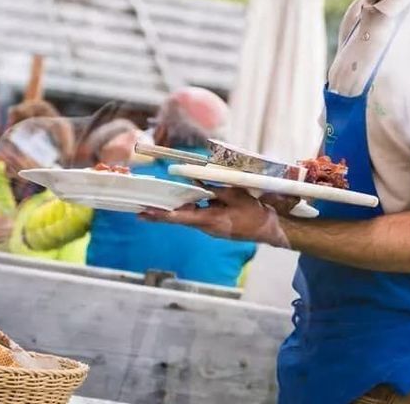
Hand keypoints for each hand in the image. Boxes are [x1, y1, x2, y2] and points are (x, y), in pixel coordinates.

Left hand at [140, 186, 290, 247]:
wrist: (268, 229)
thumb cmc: (253, 212)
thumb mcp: (234, 195)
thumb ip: (213, 189)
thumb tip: (195, 180)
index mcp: (211, 220)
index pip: (181, 217)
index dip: (162, 215)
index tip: (146, 213)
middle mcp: (207, 228)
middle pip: (180, 218)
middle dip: (162, 213)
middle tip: (141, 210)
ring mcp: (210, 229)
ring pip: (189, 217)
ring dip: (176, 209)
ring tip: (156, 205)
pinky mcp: (215, 226)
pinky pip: (198, 216)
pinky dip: (191, 207)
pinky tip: (186, 198)